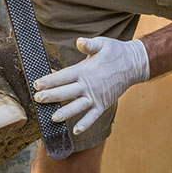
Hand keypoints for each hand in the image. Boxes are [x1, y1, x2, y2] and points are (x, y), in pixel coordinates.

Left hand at [33, 37, 150, 134]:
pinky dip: (85, 123)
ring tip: (53, 118)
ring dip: (66, 112)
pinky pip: (93, 116)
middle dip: (51, 96)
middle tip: (37, 100)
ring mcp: (96, 96)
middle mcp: (89, 85)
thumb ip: (89, 45)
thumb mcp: (102, 44)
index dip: (50, 80)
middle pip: (67, 92)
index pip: (64, 76)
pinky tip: (76, 131)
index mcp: (85, 70)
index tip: (37, 84)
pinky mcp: (103, 104)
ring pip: (78, 106)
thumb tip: (79, 41)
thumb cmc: (115, 52)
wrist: (134, 64)